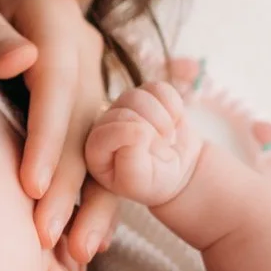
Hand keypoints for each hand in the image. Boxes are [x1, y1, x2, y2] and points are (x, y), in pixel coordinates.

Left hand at [0, 0, 112, 259]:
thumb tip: (21, 57)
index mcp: (55, 17)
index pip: (58, 84)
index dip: (49, 138)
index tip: (33, 187)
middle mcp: (85, 49)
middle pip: (88, 124)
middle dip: (71, 185)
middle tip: (47, 237)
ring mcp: (93, 81)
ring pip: (105, 148)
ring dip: (93, 203)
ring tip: (78, 254)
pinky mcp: (90, 111)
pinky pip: (101, 159)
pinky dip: (94, 201)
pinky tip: (85, 243)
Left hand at [84, 82, 201, 209]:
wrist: (176, 169)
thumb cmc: (152, 180)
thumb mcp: (138, 181)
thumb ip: (131, 159)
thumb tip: (138, 129)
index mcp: (94, 149)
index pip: (104, 134)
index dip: (131, 141)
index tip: (147, 157)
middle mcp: (104, 123)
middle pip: (125, 112)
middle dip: (150, 133)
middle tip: (158, 150)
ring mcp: (124, 105)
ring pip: (141, 96)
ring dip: (163, 121)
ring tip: (165, 138)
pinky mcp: (145, 93)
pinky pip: (160, 89)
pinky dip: (173, 107)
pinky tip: (171, 124)